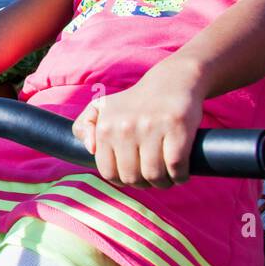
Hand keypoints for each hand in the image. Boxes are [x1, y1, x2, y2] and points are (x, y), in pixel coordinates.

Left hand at [72, 81, 200, 188]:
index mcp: (106, 127)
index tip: (133, 176)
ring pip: (155, 175)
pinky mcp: (178, 128)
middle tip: (151, 178)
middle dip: (143, 184)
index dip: (122, 181)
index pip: (108, 172)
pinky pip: (176, 166)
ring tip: (166, 178)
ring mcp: (152, 128)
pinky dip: (180, 177)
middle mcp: (125, 128)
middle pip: (132, 177)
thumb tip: (90, 149)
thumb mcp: (101, 108)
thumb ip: (84, 126)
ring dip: (163, 183)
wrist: (171, 81)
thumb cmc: (134, 101)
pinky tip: (180, 174)